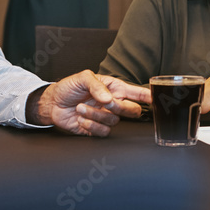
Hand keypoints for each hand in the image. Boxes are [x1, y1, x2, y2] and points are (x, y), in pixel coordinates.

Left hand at [32, 72, 150, 136]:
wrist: (52, 103)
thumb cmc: (69, 87)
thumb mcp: (82, 78)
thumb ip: (97, 85)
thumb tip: (109, 98)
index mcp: (114, 88)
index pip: (136, 93)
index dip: (148, 96)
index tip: (156, 98)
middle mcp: (113, 103)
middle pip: (132, 111)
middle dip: (120, 107)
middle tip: (106, 102)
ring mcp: (105, 117)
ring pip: (114, 121)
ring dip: (95, 114)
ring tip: (80, 107)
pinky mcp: (96, 130)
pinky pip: (103, 132)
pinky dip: (91, 125)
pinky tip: (81, 118)